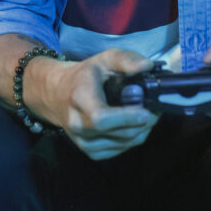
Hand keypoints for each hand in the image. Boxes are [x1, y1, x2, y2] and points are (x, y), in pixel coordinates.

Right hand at [28, 48, 159, 160]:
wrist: (56, 94)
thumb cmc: (83, 75)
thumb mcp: (103, 59)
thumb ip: (125, 59)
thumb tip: (147, 66)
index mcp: (79, 99)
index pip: (102, 118)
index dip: (127, 118)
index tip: (147, 111)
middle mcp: (77, 124)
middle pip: (118, 134)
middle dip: (142, 124)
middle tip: (155, 109)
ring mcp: (82, 141)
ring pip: (122, 144)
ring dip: (141, 132)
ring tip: (146, 116)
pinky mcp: (89, 151)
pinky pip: (118, 150)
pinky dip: (132, 140)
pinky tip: (133, 126)